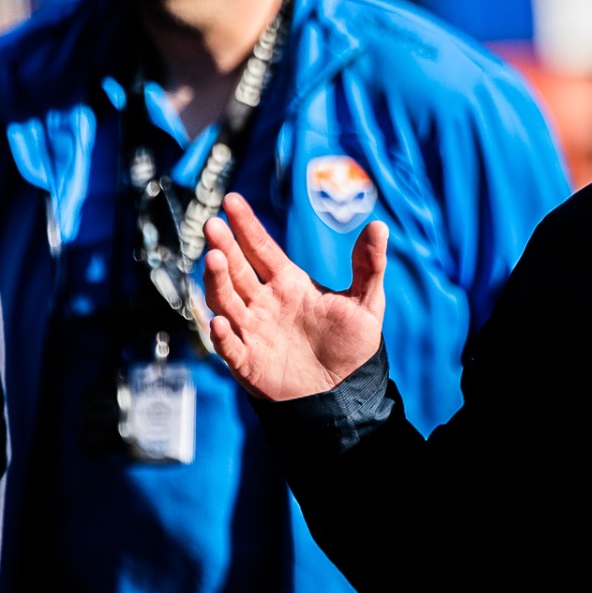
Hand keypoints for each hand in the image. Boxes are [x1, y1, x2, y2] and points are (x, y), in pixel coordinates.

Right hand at [203, 193, 386, 400]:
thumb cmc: (351, 344)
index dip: (246, 225)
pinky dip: (222, 335)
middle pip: (237, 270)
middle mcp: (263, 303)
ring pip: (226, 301)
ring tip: (214, 258)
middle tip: (212, 225)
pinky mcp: (248, 362)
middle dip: (224, 247)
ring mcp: (252, 331)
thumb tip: (379, 226)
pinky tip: (220, 322)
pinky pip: (230, 346)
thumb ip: (369, 266)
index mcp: (287, 283)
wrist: (344, 391)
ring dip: (217, 281)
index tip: (231, 200)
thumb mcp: (366, 302)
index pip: (261, 248)